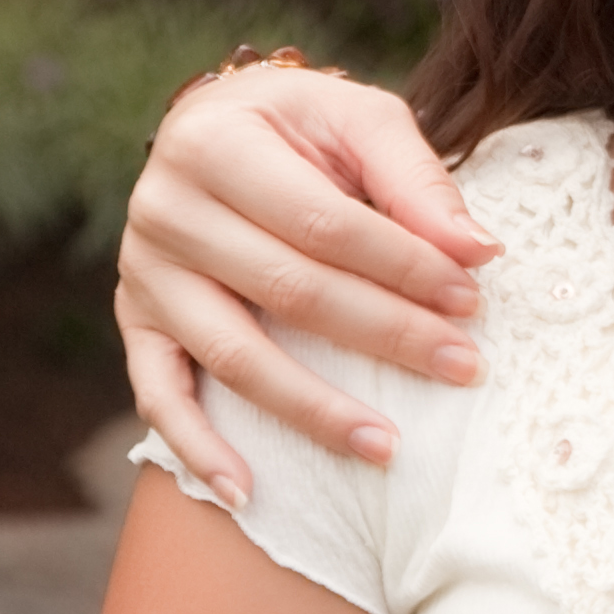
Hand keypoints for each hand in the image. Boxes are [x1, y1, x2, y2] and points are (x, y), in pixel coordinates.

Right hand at [117, 63, 494, 498]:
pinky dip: (196, 447)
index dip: (403, 266)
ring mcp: (144, 271)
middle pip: (287, 290)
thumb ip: (416, 180)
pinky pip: (158, 393)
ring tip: (387, 447)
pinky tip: (248, 494)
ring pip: (234, 354)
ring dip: (313, 409)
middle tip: (464, 368)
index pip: (324, 224)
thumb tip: (477, 251)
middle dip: (385, 334)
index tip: (472, 300)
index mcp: (214, 143)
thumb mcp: (359, 120)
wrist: (218, 127)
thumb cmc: (303, 127)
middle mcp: (164, 209)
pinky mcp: (136, 319)